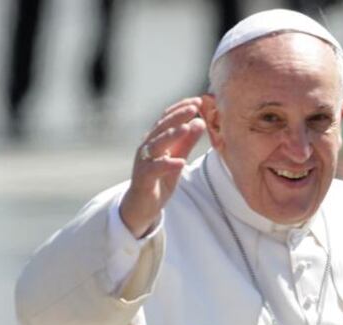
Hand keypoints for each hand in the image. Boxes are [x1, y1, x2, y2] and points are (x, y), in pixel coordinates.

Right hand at [119, 97, 207, 237]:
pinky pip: (155, 169)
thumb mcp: (177, 159)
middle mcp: (147, 146)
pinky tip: (180, 162)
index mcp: (155, 139)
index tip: (198, 100)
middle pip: (162, 126)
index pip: (167, 118)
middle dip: (178, 116)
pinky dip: (167, 165)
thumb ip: (187, 142)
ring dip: (172, 135)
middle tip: (194, 107)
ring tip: (187, 128)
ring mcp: (143, 161)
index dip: (181, 108)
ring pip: (157, 144)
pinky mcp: (143, 178)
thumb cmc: (159, 179)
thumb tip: (200, 122)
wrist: (141, 205)